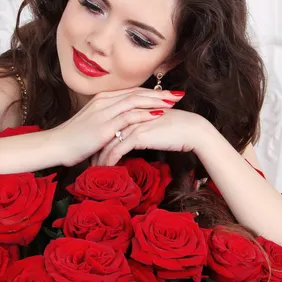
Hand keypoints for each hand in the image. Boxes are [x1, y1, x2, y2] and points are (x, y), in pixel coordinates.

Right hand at [49, 87, 184, 166]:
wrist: (54, 146)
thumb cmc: (73, 139)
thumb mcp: (92, 125)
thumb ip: (107, 120)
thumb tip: (123, 125)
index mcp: (101, 100)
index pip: (131, 91)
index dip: (151, 92)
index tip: (167, 94)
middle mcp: (104, 102)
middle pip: (137, 93)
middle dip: (159, 94)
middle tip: (178, 94)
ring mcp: (103, 113)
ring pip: (135, 101)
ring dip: (157, 101)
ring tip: (174, 103)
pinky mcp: (103, 127)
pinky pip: (129, 117)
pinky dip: (146, 114)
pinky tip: (159, 115)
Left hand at [92, 109, 207, 166]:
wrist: (193, 130)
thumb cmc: (177, 130)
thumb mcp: (154, 126)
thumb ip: (141, 127)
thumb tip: (133, 139)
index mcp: (131, 110)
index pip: (108, 123)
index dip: (100, 138)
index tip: (93, 150)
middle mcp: (128, 114)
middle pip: (104, 132)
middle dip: (95, 149)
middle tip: (88, 162)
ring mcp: (132, 123)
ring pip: (107, 143)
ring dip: (99, 158)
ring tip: (93, 170)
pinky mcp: (137, 135)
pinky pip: (117, 151)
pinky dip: (109, 162)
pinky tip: (105, 171)